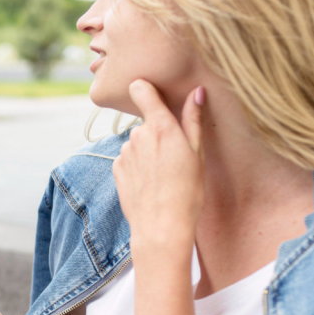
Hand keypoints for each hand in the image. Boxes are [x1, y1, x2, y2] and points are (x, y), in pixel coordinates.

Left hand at [112, 80, 204, 263]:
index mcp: (161, 127)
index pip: (141, 89)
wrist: (162, 227)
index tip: (152, 93)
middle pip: (145, 123)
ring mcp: (125, 152)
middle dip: (157, 133)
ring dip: (147, 151)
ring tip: (163, 175)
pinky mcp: (116, 168)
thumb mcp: (197, 153)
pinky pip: (128, 159)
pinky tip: (150, 183)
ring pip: (137, 143)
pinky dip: (137, 166)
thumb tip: (197, 91)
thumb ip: (193, 119)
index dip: (145, 88)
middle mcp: (138, 135)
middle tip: (174, 157)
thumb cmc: (188, 191)